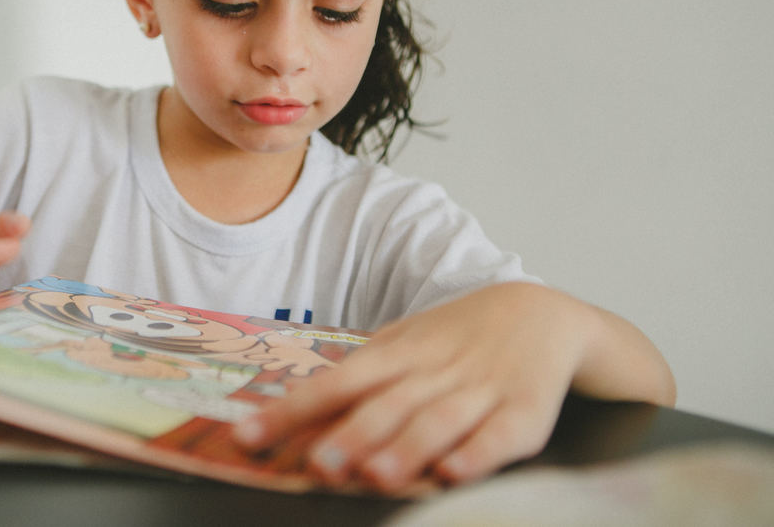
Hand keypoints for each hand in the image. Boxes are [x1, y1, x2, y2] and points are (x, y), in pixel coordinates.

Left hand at [233, 283, 592, 494]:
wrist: (541, 313)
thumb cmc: (455, 340)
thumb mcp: (402, 345)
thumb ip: (357, 379)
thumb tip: (294, 413)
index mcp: (396, 354)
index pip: (335, 382)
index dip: (292, 411)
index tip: (247, 436)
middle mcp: (434, 371)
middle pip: (386, 404)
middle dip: (351, 435)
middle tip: (316, 465)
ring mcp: (480, 390)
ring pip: (438, 421)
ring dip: (406, 447)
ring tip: (374, 475)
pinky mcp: (526, 412)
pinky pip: (500, 435)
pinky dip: (477, 453)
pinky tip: (453, 471)